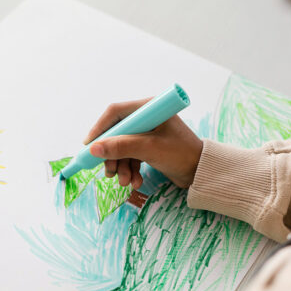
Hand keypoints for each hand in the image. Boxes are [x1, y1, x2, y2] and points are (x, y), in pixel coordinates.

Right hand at [85, 99, 202, 188]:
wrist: (202, 172)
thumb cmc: (181, 154)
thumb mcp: (149, 149)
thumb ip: (120, 147)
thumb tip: (93, 148)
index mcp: (148, 108)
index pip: (115, 113)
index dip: (100, 129)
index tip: (89, 147)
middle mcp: (146, 117)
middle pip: (116, 134)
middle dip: (112, 155)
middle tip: (109, 172)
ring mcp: (147, 133)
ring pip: (122, 148)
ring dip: (120, 166)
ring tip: (125, 182)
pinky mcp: (149, 147)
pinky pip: (130, 156)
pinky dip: (130, 169)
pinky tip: (135, 181)